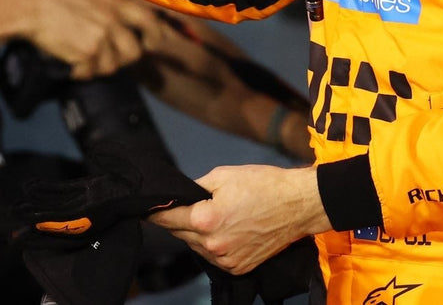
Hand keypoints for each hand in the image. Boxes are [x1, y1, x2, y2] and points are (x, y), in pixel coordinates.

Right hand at [18, 0, 165, 79]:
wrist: (30, 5)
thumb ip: (110, 1)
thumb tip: (128, 16)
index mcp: (116, 0)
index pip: (149, 19)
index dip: (155, 35)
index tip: (149, 43)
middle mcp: (113, 17)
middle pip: (134, 52)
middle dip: (123, 59)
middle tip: (109, 58)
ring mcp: (101, 36)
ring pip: (112, 66)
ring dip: (98, 66)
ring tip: (82, 57)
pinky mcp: (87, 52)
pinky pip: (90, 73)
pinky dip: (80, 72)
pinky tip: (70, 63)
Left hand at [147, 164, 327, 274]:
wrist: (297, 205)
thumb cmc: (263, 185)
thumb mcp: (223, 176)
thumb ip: (195, 188)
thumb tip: (179, 195)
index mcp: (206, 220)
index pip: (167, 219)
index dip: (154, 212)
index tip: (145, 209)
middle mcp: (213, 244)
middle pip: (179, 233)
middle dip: (178, 220)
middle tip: (183, 205)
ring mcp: (226, 259)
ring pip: (195, 246)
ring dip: (195, 233)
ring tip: (210, 216)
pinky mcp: (238, 268)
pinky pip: (213, 256)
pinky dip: (211, 244)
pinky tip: (223, 229)